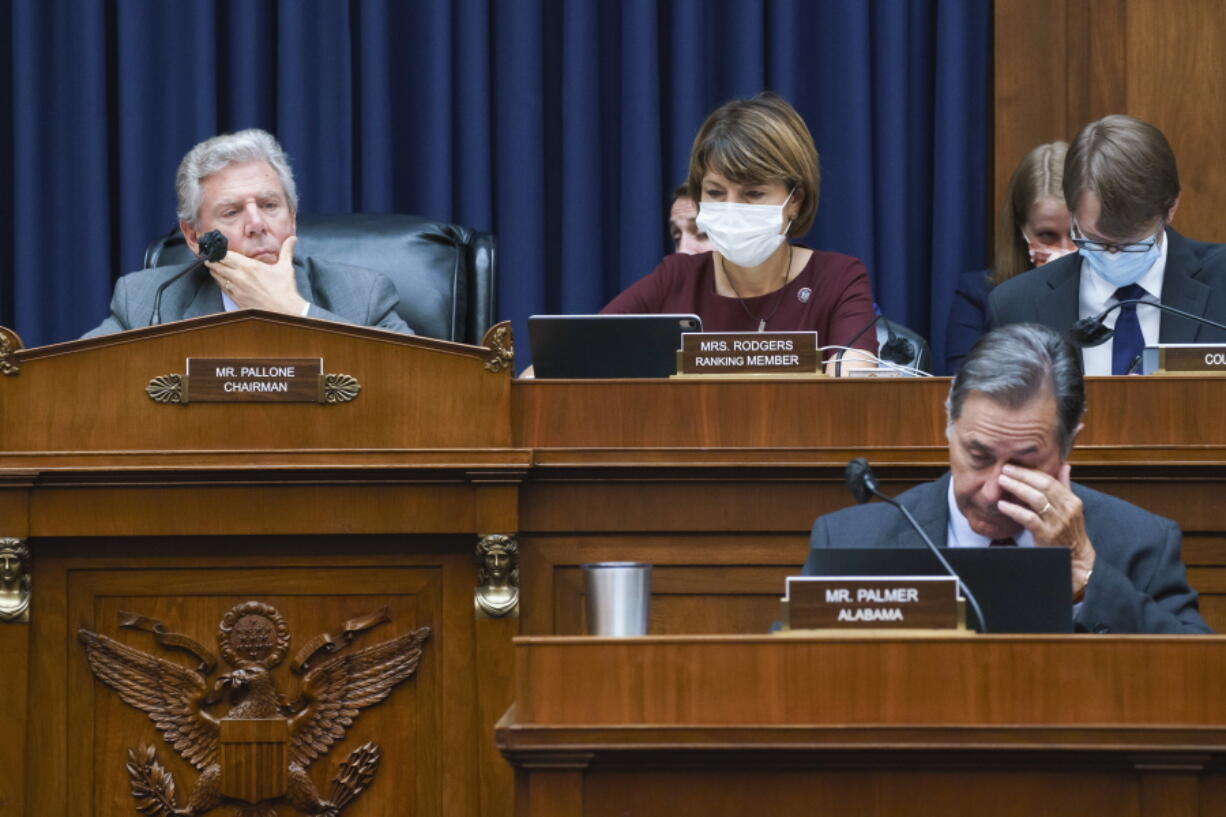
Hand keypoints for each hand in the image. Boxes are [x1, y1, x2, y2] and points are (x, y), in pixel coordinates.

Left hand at [206, 236, 306, 315]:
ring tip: (212, 266)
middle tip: (209, 256)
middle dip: (212, 260)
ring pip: (217, 277)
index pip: (226, 255)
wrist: (284, 312)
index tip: (215, 248)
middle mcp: (239, 277)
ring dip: (214, 271)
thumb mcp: (286, 267)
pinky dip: (220, 283)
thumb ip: (287, 251)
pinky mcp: (236, 299)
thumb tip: (293, 239)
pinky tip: (220, 280)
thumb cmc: (285, 290)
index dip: (218, 251)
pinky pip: (222, 289)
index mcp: (249, 266)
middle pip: (217, 265)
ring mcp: (236, 289)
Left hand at [997, 463, 1095, 600]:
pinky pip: (1029, 519)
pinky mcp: (1046, 535)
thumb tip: (1064, 465)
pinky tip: (1002, 505)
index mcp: (1071, 501)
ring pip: (1036, 499)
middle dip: (1022, 475)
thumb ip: (1065, 486)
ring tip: (1001, 481)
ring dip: (1017, 488)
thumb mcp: (1070, 508)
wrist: (1075, 558)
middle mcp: (1066, 509)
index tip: (1014, 466)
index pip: (1050, 480)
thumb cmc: (1069, 530)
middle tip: (1004, 469)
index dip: (1030, 472)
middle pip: (1043, 486)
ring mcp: (1057, 523)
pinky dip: (1014, 510)